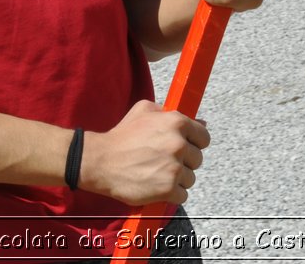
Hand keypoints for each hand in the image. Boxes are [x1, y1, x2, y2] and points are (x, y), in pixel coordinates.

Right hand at [82, 101, 208, 205]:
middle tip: (163, 162)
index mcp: (176, 122)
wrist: (101, 161)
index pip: (204, 137)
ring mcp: (174, 167)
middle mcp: (179, 144)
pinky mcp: (168, 189)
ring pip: (190, 178)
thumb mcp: (144, 110)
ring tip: (157, 174)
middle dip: (184, 162)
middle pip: (197, 160)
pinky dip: (171, 194)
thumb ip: (171, 113)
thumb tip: (200, 122)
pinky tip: (156, 186)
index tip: (184, 148)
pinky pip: (182, 195)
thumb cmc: (122, 135)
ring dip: (177, 179)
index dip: (194, 143)